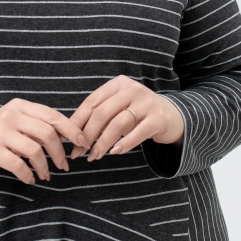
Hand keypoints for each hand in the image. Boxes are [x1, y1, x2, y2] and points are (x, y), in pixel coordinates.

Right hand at [0, 98, 90, 183]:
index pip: (52, 116)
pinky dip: (28, 175)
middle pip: (47, 132)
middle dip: (60, 152)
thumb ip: (38, 124)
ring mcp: (1, 133)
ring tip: (46, 175)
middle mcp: (11, 116)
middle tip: (64, 165)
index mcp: (20, 106)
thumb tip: (68, 135)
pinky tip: (30, 179)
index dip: (71, 130)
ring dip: (45, 166)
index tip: (82, 142)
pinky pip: (18, 165)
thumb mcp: (16, 121)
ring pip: (35, 150)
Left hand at [68, 75, 183, 160]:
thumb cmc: (138, 113)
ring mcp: (146, 102)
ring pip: (117, 124)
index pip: (92, 102)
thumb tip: (71, 134)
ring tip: (94, 156)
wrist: (173, 115)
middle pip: (102, 113)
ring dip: (102, 143)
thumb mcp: (119, 107)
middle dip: (87, 135)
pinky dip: (123, 145)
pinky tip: (114, 153)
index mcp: (118, 84)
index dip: (78, 121)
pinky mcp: (158, 118)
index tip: (68, 139)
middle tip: (79, 152)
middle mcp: (132, 89)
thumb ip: (100, 115)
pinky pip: (136, 133)